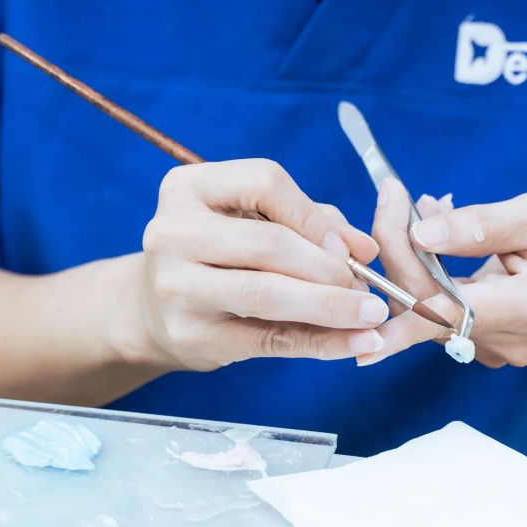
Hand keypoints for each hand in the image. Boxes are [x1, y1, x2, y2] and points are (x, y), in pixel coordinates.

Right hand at [140, 158, 387, 370]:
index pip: (264, 184)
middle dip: (329, 267)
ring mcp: (176, 286)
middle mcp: (172, 232)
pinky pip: (268, 339)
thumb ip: (309, 222)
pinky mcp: (190, 334)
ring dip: (331, 306)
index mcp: (188, 188)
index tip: (351, 246)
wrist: (154, 309)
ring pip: (268, 293)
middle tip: (369, 288)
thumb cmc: (217, 253)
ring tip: (372, 315)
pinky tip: (354, 342)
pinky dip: (320, 342)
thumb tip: (363, 249)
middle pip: (269, 243)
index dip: (315, 215)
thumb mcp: (250, 220)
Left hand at [364, 183, 526, 367]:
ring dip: (413, 256)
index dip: (396, 311)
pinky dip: (431, 268)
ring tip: (424, 205)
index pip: (447, 316)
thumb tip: (421, 231)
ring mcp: (500, 345)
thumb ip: (481, 226)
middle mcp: (513, 338)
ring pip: (431, 306)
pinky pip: (444, 307)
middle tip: (395, 193)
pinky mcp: (489, 339)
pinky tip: (441, 229)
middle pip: (429, 306)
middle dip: (399, 249)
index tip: (357, 310)